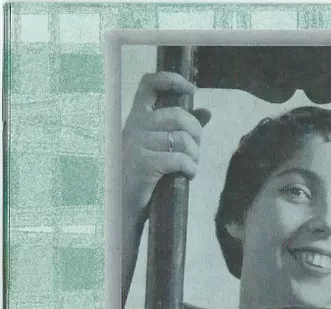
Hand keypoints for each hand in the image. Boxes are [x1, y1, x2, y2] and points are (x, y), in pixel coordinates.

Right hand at [122, 71, 210, 229]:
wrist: (123, 206)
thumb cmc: (144, 176)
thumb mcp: (160, 148)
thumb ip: (181, 128)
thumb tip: (206, 112)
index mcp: (137, 119)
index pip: (149, 84)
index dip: (172, 80)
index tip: (191, 89)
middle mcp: (135, 127)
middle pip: (178, 115)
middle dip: (196, 134)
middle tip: (196, 150)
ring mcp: (138, 144)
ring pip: (182, 139)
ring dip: (195, 155)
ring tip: (191, 166)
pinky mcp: (144, 164)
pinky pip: (180, 160)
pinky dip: (191, 168)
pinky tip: (189, 175)